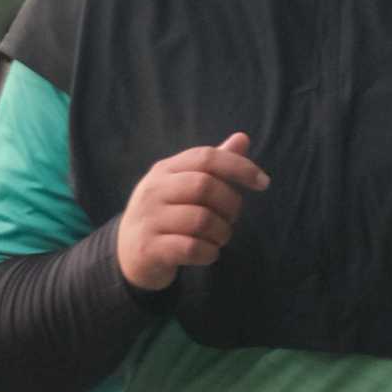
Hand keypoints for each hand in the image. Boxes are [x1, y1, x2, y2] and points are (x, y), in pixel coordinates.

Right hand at [117, 133, 269, 293]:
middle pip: (205, 186)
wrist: (127, 252)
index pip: (207, 157)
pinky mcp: (150, 248)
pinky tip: (208, 252)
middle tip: (231, 219)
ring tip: (219, 237)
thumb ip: (213, 165)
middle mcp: (154, 190)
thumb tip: (243, 138)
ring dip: (222, 232)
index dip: (239, 167)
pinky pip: (192, 248)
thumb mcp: (184, 185)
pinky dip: (209, 252)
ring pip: (202, 220)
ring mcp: (149, 219)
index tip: (263, 183)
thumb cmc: (167, 214)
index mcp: (166, 170)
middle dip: (230, 205)